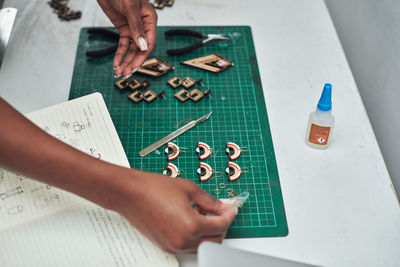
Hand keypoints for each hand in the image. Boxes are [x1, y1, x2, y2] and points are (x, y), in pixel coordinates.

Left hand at [97, 0, 156, 78]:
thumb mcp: (130, 7)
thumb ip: (136, 27)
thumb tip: (143, 46)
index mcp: (150, 20)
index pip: (148, 44)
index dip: (141, 57)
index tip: (133, 67)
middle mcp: (143, 26)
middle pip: (140, 50)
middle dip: (132, 62)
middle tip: (125, 74)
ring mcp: (134, 28)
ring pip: (132, 50)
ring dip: (125, 61)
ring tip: (119, 72)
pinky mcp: (124, 29)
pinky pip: (123, 45)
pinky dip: (119, 54)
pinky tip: (116, 63)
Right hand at [112, 170, 237, 252]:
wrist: (130, 194)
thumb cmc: (153, 189)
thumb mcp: (189, 189)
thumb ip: (210, 201)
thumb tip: (222, 207)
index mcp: (191, 226)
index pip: (221, 225)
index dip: (229, 215)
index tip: (231, 208)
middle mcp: (183, 241)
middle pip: (215, 240)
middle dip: (221, 225)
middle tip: (221, 210)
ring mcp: (174, 246)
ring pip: (203, 245)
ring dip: (209, 231)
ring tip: (205, 212)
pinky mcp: (167, 246)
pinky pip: (189, 245)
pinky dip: (196, 235)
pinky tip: (193, 219)